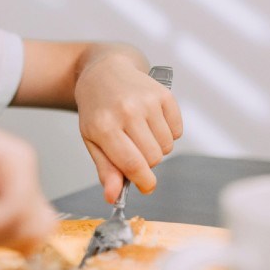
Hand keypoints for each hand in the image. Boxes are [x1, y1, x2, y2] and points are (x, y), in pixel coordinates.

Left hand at [74, 48, 182, 202]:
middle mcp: (127, 111)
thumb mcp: (92, 140)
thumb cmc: (97, 109)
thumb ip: (106, 169)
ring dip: (157, 147)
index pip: (133, 164)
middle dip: (147, 161)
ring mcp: (147, 101)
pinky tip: (152, 121)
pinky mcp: (163, 94)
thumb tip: (113, 197)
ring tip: (141, 133)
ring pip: (167, 146)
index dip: (143, 181)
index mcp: (104, 126)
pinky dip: (168, 132)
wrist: (104, 72)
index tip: (146, 186)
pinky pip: (177, 130)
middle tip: (134, 148)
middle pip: (153, 158)